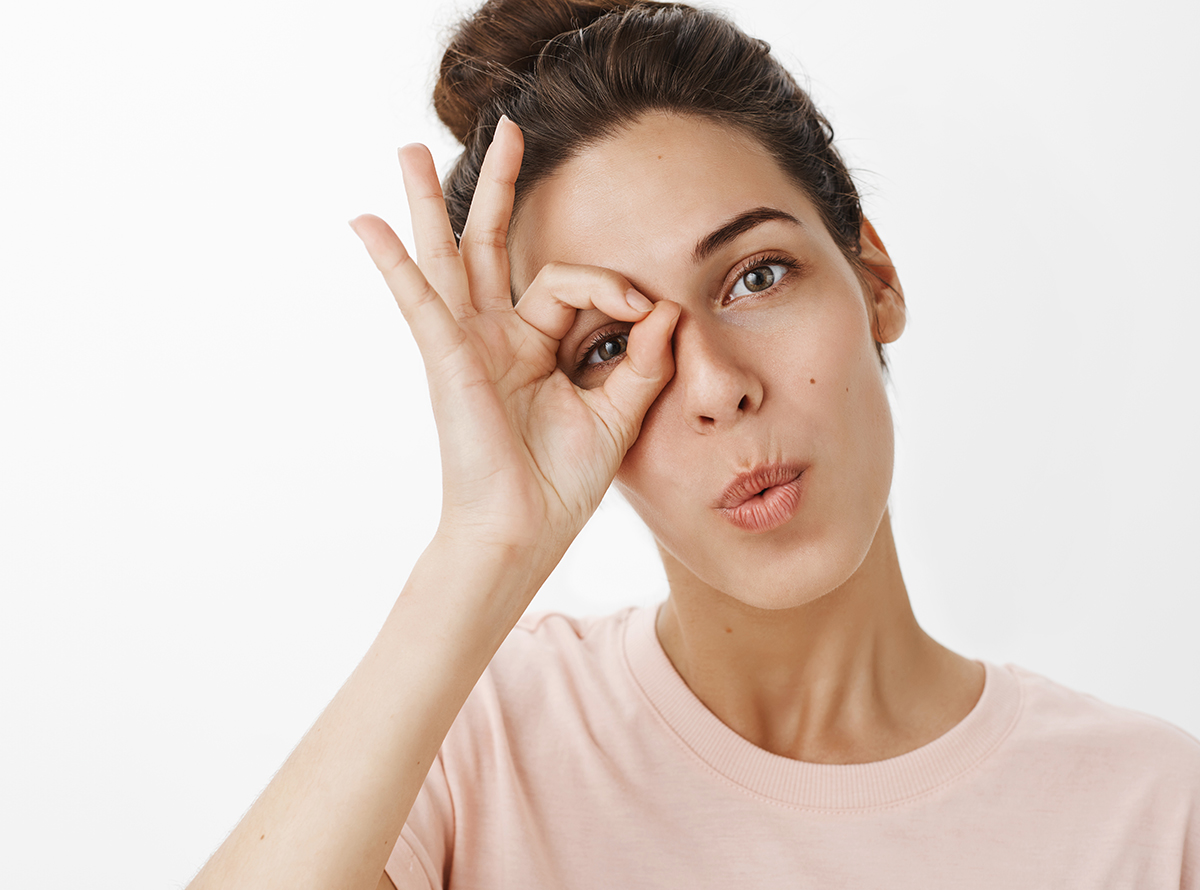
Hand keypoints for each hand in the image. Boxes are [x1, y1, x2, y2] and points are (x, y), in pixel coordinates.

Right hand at [351, 118, 678, 574]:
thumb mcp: (618, 414)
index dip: (613, 287)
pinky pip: (419, 301)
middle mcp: (496, 336)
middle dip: (501, 188)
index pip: (572, 285)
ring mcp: (467, 344)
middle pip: (493, 246)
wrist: (524, 531)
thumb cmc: (561, 483)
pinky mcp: (448, 359)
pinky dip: (394, 263)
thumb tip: (665, 308)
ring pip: (449, 257)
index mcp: (534, 347)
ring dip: (431, 203)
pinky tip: (367, 223)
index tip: (647, 311)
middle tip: (508, 132)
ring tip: (409, 151)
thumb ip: (643, 362)